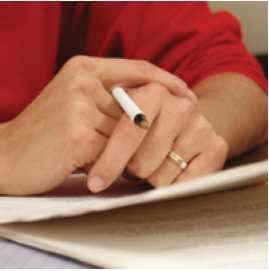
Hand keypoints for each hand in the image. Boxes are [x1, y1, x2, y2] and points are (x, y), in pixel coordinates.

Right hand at [0, 56, 192, 194]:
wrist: (7, 155)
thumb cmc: (46, 132)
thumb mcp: (76, 103)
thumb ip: (109, 100)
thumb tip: (151, 110)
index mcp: (85, 69)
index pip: (140, 69)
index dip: (167, 82)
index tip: (188, 96)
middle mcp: (83, 82)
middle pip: (140, 104)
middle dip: (153, 127)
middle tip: (168, 137)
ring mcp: (79, 108)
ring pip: (129, 132)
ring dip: (129, 151)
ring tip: (118, 162)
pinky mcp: (78, 136)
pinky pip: (115, 152)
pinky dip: (114, 164)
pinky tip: (99, 171)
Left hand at [88, 83, 227, 191]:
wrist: (186, 122)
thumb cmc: (147, 125)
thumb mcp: (123, 119)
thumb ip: (105, 131)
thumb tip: (94, 169)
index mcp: (153, 92)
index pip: (128, 133)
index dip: (110, 161)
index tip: (96, 182)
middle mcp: (181, 107)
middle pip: (141, 163)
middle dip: (131, 170)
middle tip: (132, 164)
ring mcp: (201, 127)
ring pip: (159, 178)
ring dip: (150, 178)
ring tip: (152, 164)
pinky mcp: (217, 147)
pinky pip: (183, 185)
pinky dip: (171, 186)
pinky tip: (171, 172)